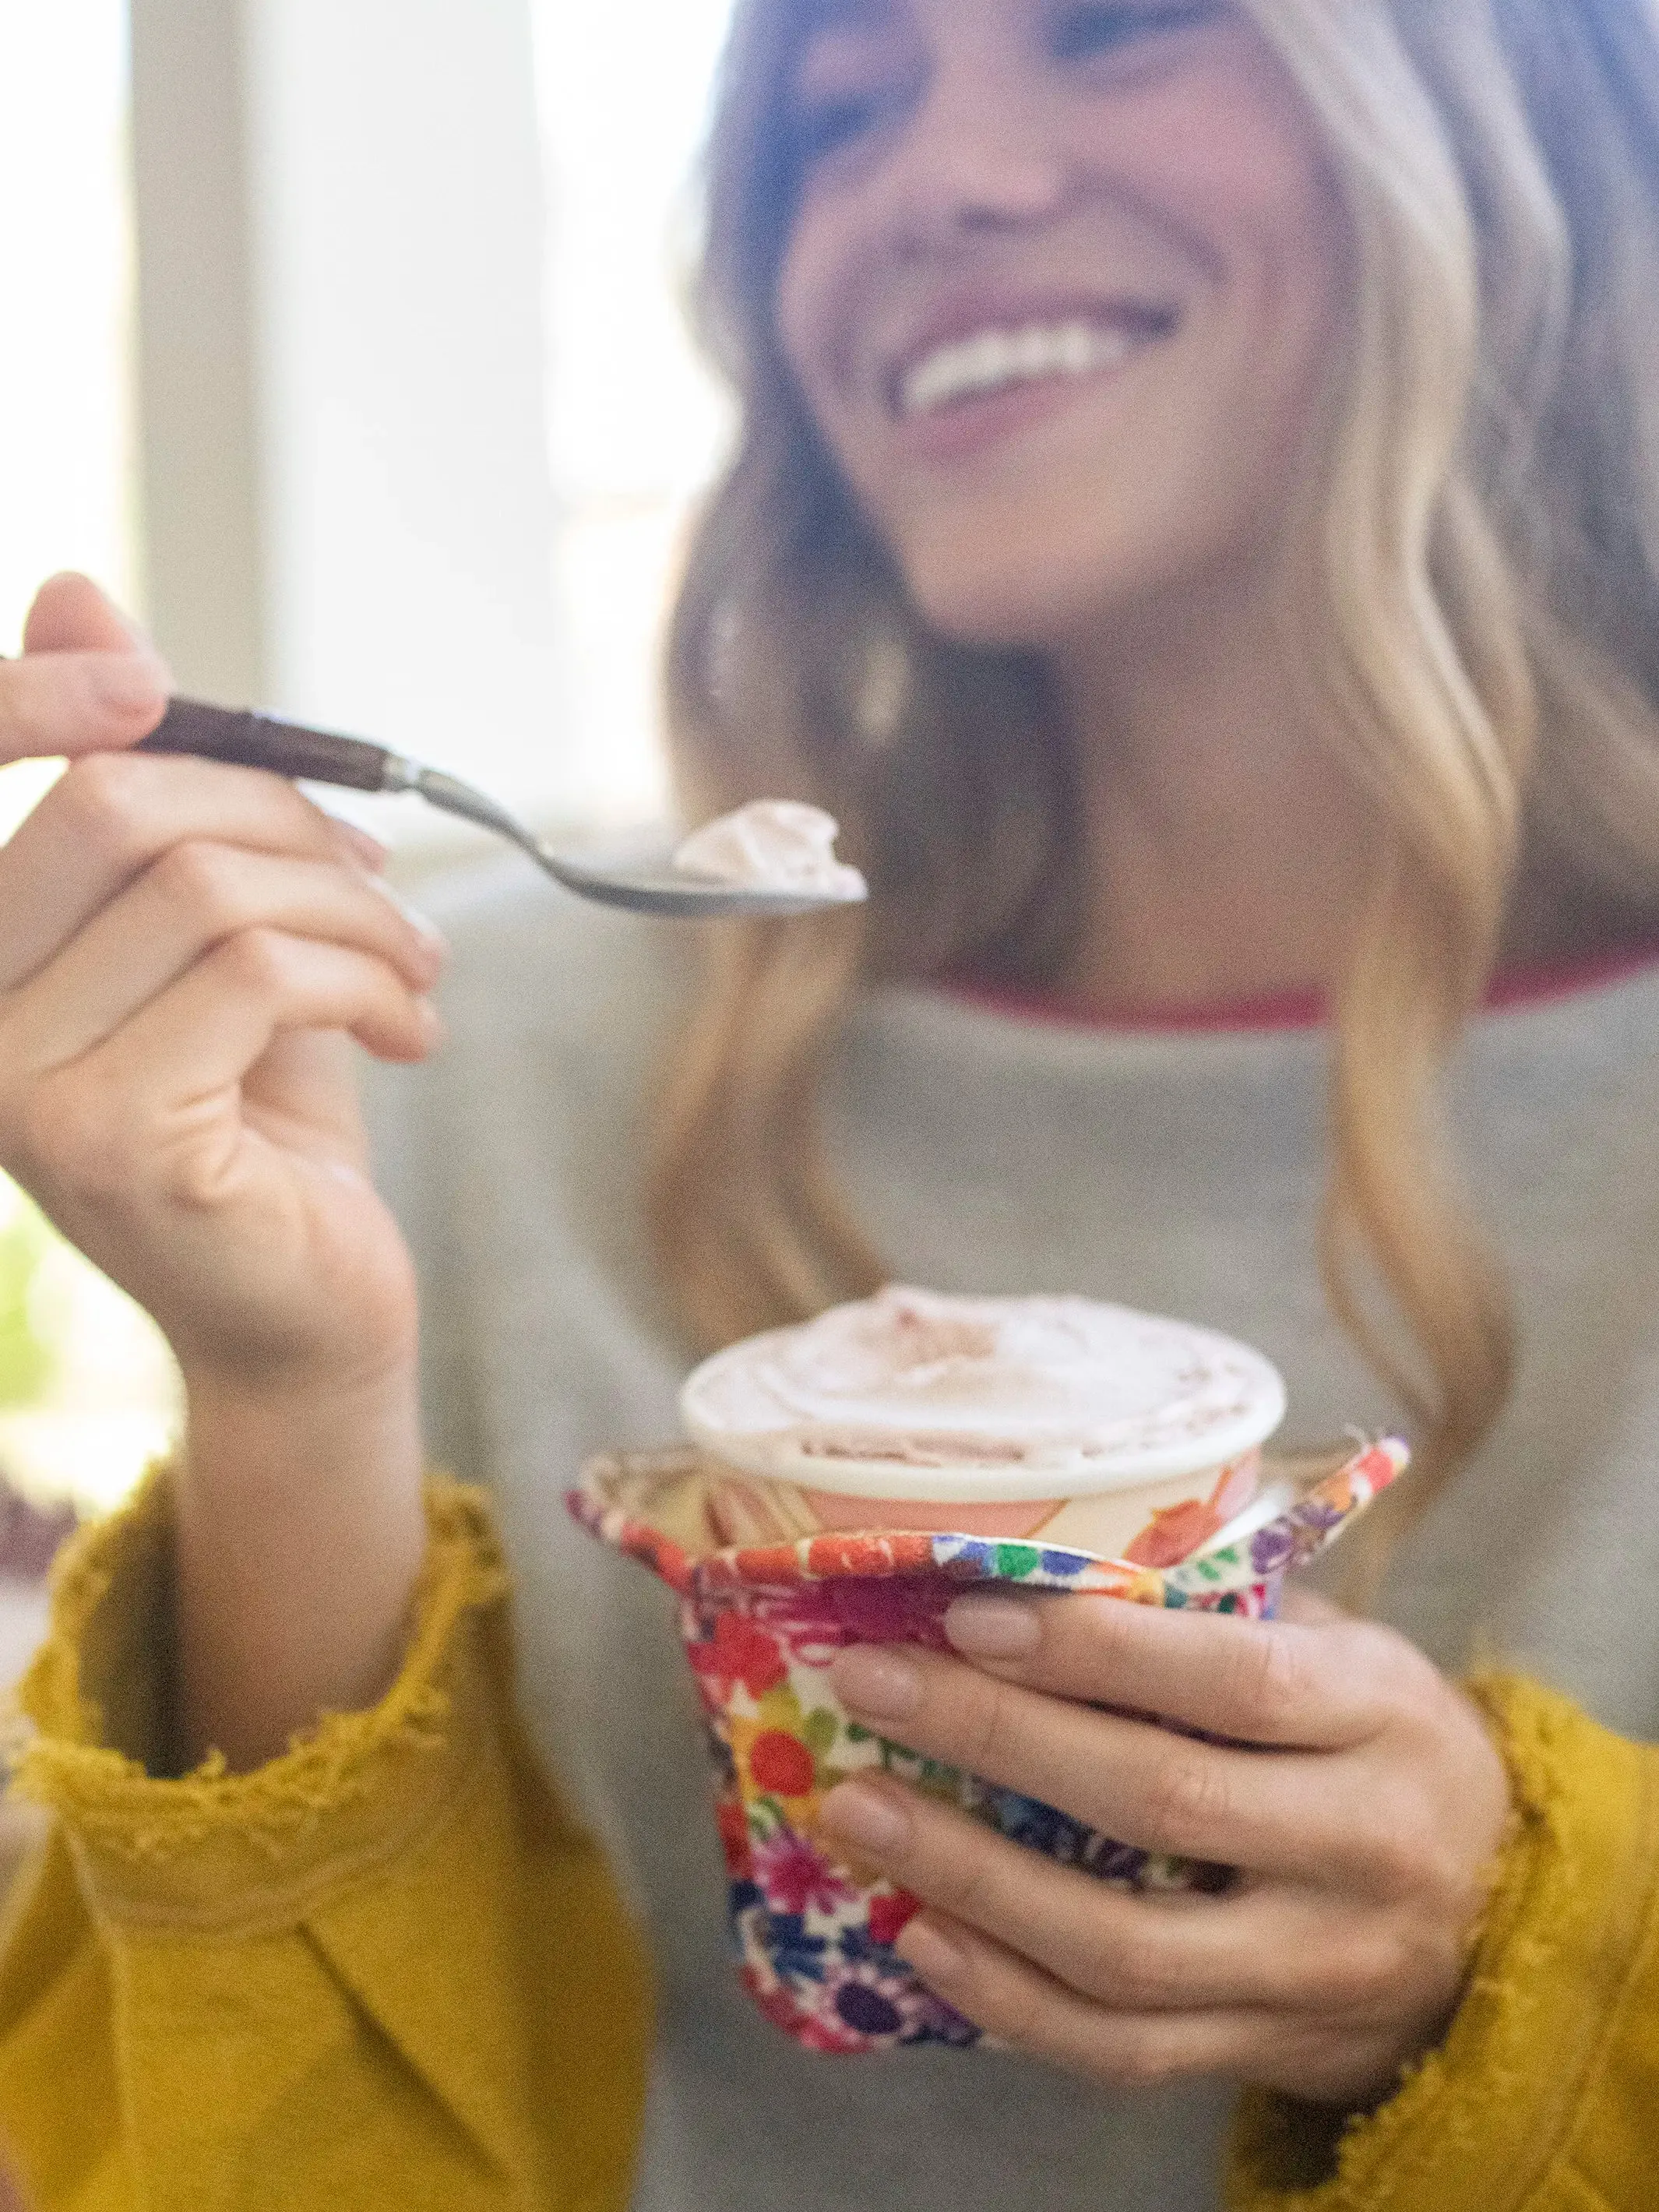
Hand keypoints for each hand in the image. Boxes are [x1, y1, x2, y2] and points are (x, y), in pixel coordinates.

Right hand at [0, 573, 445, 1765]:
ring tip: (416, 970)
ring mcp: (21, 1089)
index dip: (49, 694)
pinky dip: (367, 979)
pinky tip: (413, 1030)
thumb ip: (151, 787)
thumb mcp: (215, 934)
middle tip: (381, 885)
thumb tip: (74, 595)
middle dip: (283, 818)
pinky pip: (259, 974)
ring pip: (210, 890)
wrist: (310, 1309)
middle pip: (117, 808)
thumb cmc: (265, 1115)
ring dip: (354, 913)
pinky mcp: (112, 1138)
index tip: (161, 685)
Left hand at [819, 1584, 1510, 2106]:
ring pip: (1126, 1949)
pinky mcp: (1275, 2050)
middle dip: (994, 1737)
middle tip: (870, 1683)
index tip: (966, 1613)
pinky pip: (1128, 2048)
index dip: (1093, 1650)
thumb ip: (1218, 1616)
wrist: (1503, 1912)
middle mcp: (1367, 1847)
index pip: (1233, 1681)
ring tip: (860, 1811)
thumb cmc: (1377, 1742)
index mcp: (1384, 1715)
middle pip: (1161, 1801)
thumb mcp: (1341, 1655)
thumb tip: (1029, 1563)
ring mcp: (1323, 1968)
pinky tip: (921, 1936)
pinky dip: (1011, 1999)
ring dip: (971, 1880)